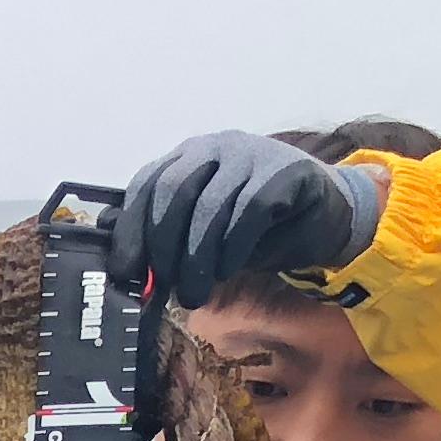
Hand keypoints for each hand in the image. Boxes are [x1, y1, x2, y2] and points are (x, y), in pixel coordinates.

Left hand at [114, 132, 387, 308]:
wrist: (319, 221)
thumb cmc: (252, 232)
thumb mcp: (201, 238)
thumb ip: (164, 240)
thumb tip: (121, 264)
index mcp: (188, 157)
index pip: (147, 184)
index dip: (131, 229)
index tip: (126, 271)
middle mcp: (217, 147)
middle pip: (174, 191)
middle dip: (163, 246)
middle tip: (166, 288)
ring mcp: (253, 153)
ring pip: (210, 206)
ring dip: (197, 258)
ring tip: (194, 293)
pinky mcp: (286, 170)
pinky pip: (249, 211)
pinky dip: (232, 247)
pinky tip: (228, 270)